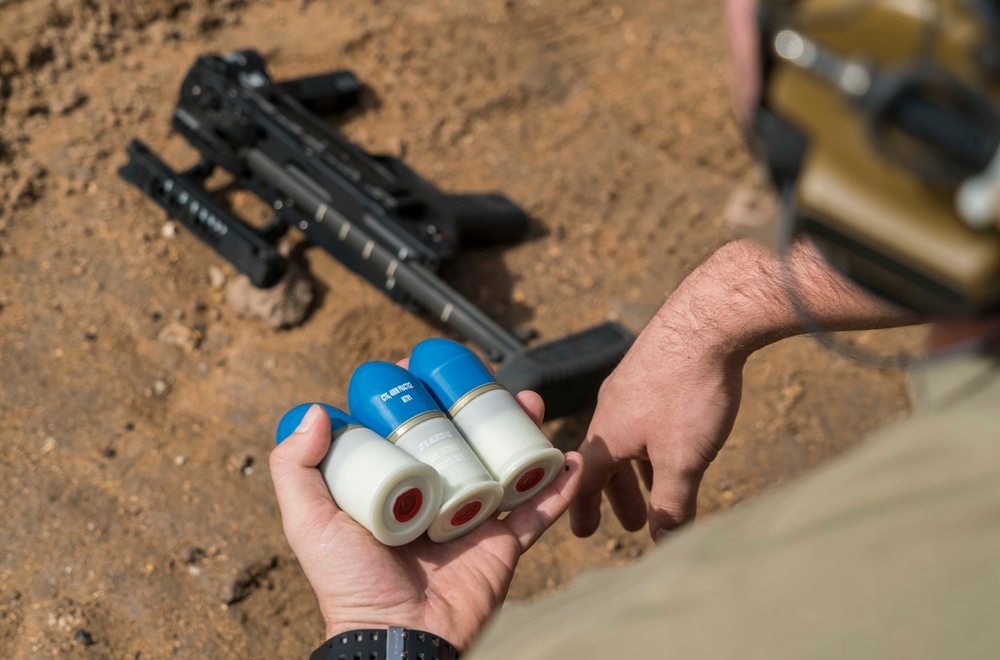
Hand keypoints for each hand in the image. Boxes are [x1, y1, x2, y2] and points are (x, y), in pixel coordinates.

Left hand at [269, 389, 583, 651]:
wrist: (397, 639)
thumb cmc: (348, 583)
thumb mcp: (309, 523)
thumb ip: (296, 470)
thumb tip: (316, 410)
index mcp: (395, 487)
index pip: (409, 431)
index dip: (418, 396)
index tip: (423, 366)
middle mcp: (436, 497)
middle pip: (463, 439)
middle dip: (479, 404)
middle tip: (489, 377)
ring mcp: (472, 518)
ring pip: (505, 465)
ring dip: (524, 432)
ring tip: (531, 404)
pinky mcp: (502, 544)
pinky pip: (537, 512)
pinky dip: (559, 488)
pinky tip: (570, 459)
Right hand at [570, 301, 745, 541]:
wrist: (706, 322)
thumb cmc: (687, 393)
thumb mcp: (682, 460)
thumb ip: (672, 503)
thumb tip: (665, 544)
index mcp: (606, 434)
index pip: (583, 481)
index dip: (583, 510)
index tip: (584, 532)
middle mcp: (611, 408)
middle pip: (607, 460)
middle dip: (619, 494)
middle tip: (631, 522)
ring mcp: (631, 384)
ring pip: (630, 436)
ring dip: (640, 467)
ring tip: (661, 486)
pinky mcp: (656, 368)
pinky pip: (646, 414)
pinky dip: (655, 440)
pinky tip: (679, 438)